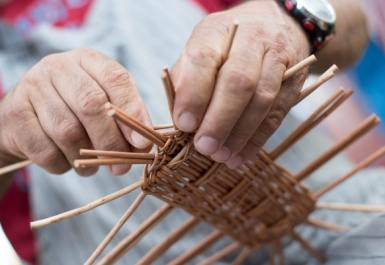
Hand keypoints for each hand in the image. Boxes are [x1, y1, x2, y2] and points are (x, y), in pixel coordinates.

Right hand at [0, 47, 151, 175]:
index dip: (132, 111)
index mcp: (87, 59)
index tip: (143, 142)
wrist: (20, 120)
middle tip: (122, 167)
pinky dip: (63, 165)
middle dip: (111, 142)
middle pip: (91, 105)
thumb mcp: (102, 104)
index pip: (115, 78)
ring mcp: (31, 87)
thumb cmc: (72, 111)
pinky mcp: (14, 115)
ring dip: (86, 158)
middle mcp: (58, 66)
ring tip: (92, 167)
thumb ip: (124, 118)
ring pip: (68, 131)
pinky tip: (68, 163)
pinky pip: (46, 151)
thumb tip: (143, 144)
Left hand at [171, 0, 309, 167]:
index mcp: (218, 30)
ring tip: (221, 156)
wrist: (275, 23)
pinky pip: (278, 113)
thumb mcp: (200, 49)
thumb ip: (186, 80)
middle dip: (219, 120)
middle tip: (204, 147)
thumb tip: (180, 120)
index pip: (204, 59)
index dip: (194, 94)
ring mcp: (277, 57)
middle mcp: (251, 39)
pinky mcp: (294, 79)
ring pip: (262, 99)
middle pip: (238, 81)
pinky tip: (240, 155)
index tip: (185, 124)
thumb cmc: (227, 44)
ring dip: (239, 134)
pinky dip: (257, 139)